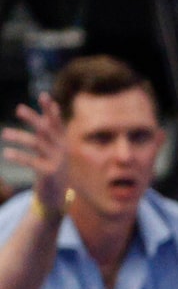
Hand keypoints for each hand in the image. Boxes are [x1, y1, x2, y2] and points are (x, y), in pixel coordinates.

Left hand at [4, 95, 65, 213]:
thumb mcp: (54, 144)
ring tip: (4, 134)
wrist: (58, 192)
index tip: (43, 95)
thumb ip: (52, 125)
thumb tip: (53, 103)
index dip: (49, 109)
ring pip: (36, 144)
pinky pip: (32, 162)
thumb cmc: (52, 163)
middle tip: (18, 109)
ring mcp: (57, 160)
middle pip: (46, 130)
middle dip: (33, 119)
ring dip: (20, 137)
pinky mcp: (49, 172)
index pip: (56, 121)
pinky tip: (6, 154)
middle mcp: (61, 148)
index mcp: (61, 140)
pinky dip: (19, 157)